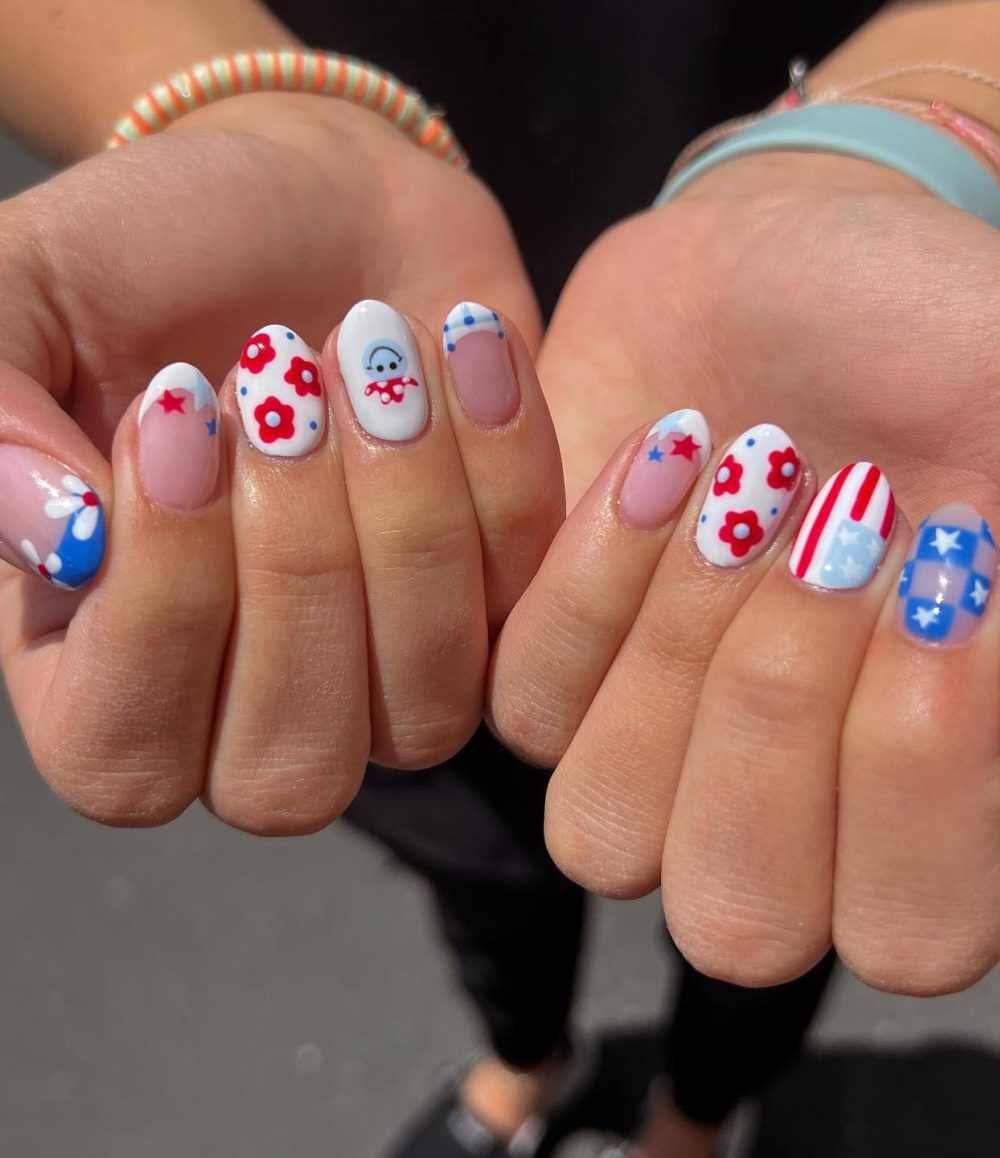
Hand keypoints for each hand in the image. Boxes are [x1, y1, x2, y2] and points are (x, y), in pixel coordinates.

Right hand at [0, 92, 560, 832]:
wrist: (311, 197)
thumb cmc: (152, 257)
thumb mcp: (22, 296)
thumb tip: (61, 536)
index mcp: (99, 671)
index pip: (123, 755)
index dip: (161, 609)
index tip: (178, 413)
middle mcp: (248, 708)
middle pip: (291, 772)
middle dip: (298, 568)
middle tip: (278, 377)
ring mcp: (387, 676)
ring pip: (426, 712)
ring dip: (410, 521)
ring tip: (373, 346)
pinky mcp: (501, 613)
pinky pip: (534, 612)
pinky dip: (505, 466)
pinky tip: (464, 342)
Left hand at [490, 150, 999, 994]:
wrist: (792, 254)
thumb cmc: (946, 341)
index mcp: (942, 790)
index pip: (916, 929)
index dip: (915, 783)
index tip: (943, 563)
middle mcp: (786, 803)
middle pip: (739, 918)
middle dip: (779, 715)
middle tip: (837, 514)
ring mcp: (648, 747)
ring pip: (603, 833)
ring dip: (673, 652)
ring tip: (743, 477)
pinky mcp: (548, 664)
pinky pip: (522, 706)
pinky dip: (587, 579)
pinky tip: (661, 451)